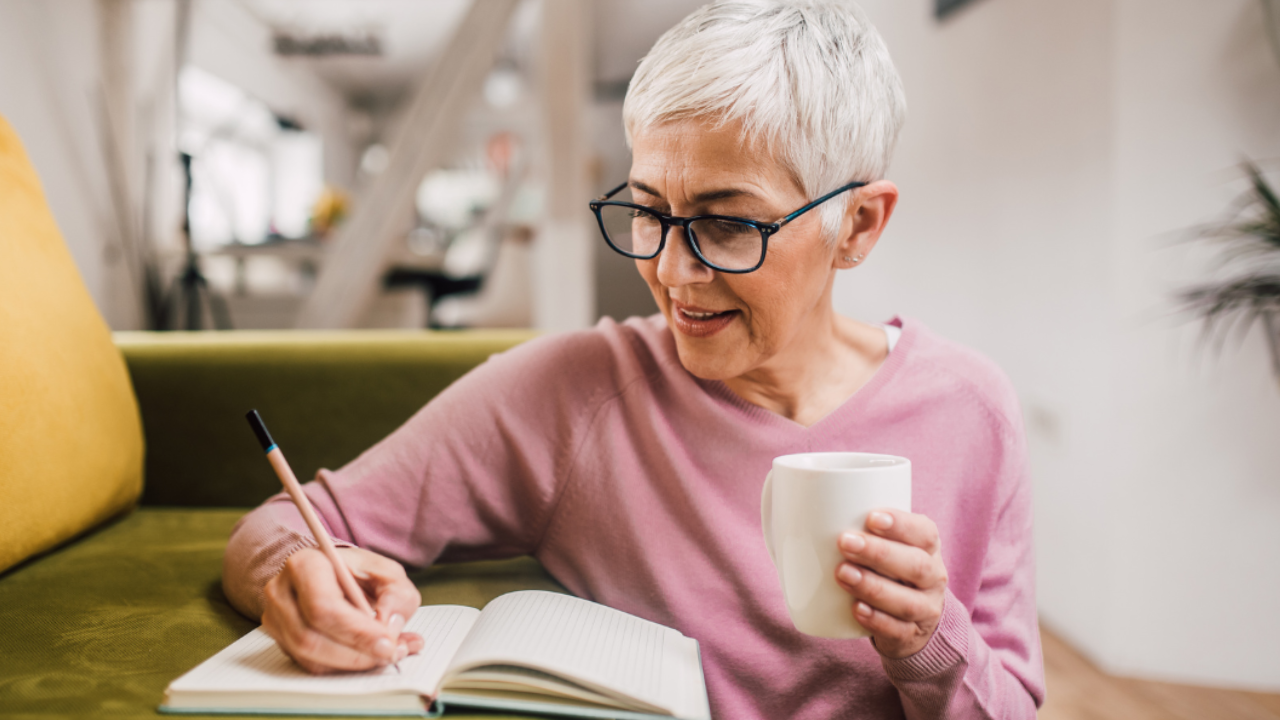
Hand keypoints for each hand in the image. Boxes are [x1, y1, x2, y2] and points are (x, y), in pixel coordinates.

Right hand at [261, 547, 424, 673]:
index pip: (322, 606)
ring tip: (385, 655)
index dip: (355, 631)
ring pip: (308, 656)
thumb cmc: (359, 573)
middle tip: (389, 654)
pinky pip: (309, 665)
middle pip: (309, 636)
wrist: (336, 576)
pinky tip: (367, 657)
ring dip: (351, 663)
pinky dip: (342, 667)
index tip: (387, 643)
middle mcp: (282, 591)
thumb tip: (390, 626)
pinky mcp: (282, 640)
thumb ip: (397, 595)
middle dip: (355, 653)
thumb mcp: (388, 573)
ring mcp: (277, 618)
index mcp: (305, 564)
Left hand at [834, 509, 947, 658]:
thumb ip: (860, 528)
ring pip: (907, 602)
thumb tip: (802, 511)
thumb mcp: (886, 544)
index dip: (901, 525)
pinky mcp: (910, 636)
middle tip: (844, 542)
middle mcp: (933, 578)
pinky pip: (897, 630)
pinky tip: (855, 609)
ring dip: (872, 587)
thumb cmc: (888, 568)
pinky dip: (876, 620)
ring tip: (842, 574)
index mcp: (928, 548)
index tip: (871, 517)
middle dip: (879, 553)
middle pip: (916, 565)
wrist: (911, 618)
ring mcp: (925, 609)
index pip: (925, 533)